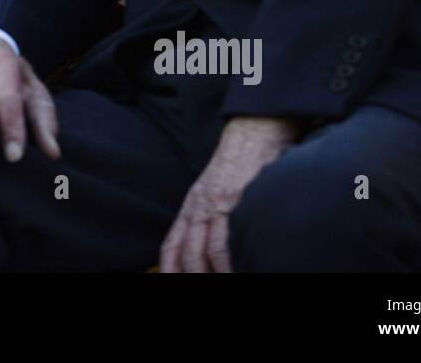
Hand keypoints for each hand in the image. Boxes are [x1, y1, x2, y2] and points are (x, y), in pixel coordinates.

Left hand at [159, 116, 300, 272]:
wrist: (252, 134)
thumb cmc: (238, 164)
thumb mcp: (213, 189)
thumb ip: (207, 215)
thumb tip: (210, 245)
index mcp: (192, 206)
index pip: (172, 243)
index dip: (169, 267)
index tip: (170, 280)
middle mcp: (199, 207)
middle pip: (186, 252)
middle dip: (192, 275)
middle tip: (201, 285)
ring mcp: (216, 205)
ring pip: (204, 251)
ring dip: (211, 273)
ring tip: (222, 281)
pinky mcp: (235, 202)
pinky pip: (226, 240)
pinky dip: (228, 262)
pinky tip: (234, 270)